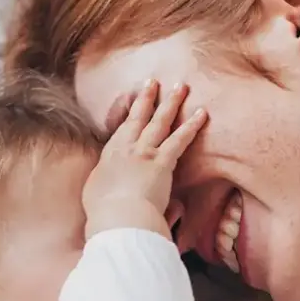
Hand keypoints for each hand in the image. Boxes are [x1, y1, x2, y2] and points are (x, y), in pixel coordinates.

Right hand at [83, 79, 206, 236]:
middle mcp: (125, 148)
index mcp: (109, 156)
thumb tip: (120, 189)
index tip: (133, 100)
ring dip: (171, 102)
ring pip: (160, 121)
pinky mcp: (161, 162)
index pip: (121, 129)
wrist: (117, 218)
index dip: (128, 113)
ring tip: (181, 86)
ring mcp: (144, 152)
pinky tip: (202, 113)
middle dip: (147, 97)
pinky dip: (191, 125)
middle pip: (137, 117)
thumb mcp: (97, 195)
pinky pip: (180, 139)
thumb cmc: (105, 213)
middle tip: (153, 82)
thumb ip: (108, 186)